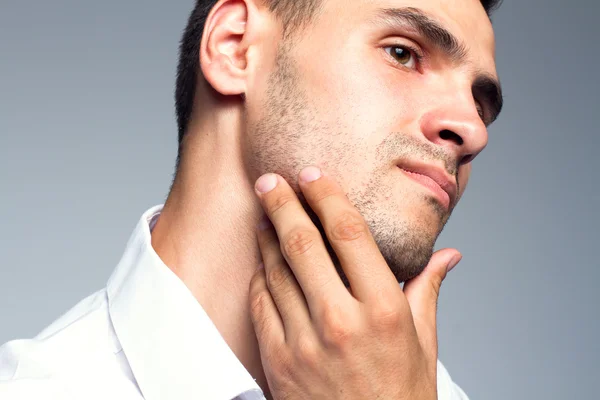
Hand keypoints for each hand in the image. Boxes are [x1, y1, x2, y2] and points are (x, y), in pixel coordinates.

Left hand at [249, 166, 461, 399]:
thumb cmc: (401, 395)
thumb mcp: (423, 342)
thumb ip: (428, 291)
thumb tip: (449, 255)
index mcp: (383, 309)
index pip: (348, 233)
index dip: (326, 195)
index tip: (312, 174)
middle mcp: (342, 321)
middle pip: (303, 243)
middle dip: (282, 203)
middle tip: (269, 180)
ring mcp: (305, 343)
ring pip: (276, 271)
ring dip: (266, 236)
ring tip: (263, 212)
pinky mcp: (279, 362)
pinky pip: (261, 304)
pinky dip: (260, 276)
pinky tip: (262, 260)